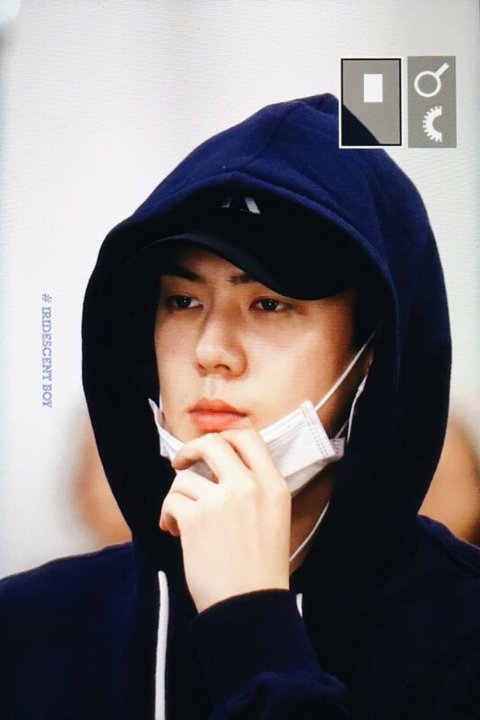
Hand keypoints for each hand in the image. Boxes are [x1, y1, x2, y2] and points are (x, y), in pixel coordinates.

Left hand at [159, 429, 290, 611]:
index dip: (224, 437)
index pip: (249, 437)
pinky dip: (167, 516)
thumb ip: (253, 488)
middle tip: (182, 463)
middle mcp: (250, 486)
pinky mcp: (196, 518)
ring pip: (184, 478)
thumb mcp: (273, 518)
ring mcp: (222, 500)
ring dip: (177, 497)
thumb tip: (217, 466)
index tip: (210, 450)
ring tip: (182, 520)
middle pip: (213, 443)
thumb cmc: (259, 568)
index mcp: (273, 485)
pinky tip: (175, 532)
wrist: (250, 606)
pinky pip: (171, 501)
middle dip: (191, 449)